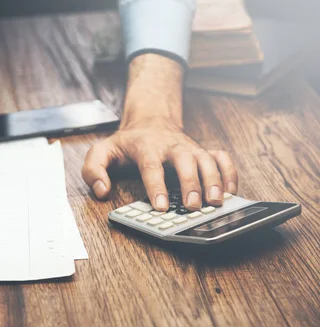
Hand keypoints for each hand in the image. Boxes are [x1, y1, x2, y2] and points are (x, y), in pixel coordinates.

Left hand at [81, 53, 237, 211]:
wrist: (149, 120)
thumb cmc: (126, 142)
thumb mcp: (101, 152)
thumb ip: (93, 171)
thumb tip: (101, 191)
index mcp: (145, 146)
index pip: (151, 166)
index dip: (157, 186)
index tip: (161, 206)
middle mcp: (171, 146)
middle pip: (185, 161)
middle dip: (191, 183)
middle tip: (193, 206)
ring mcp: (190, 147)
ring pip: (207, 160)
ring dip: (214, 180)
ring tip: (217, 202)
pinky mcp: (203, 150)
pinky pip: (222, 158)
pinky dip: (230, 173)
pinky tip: (231, 192)